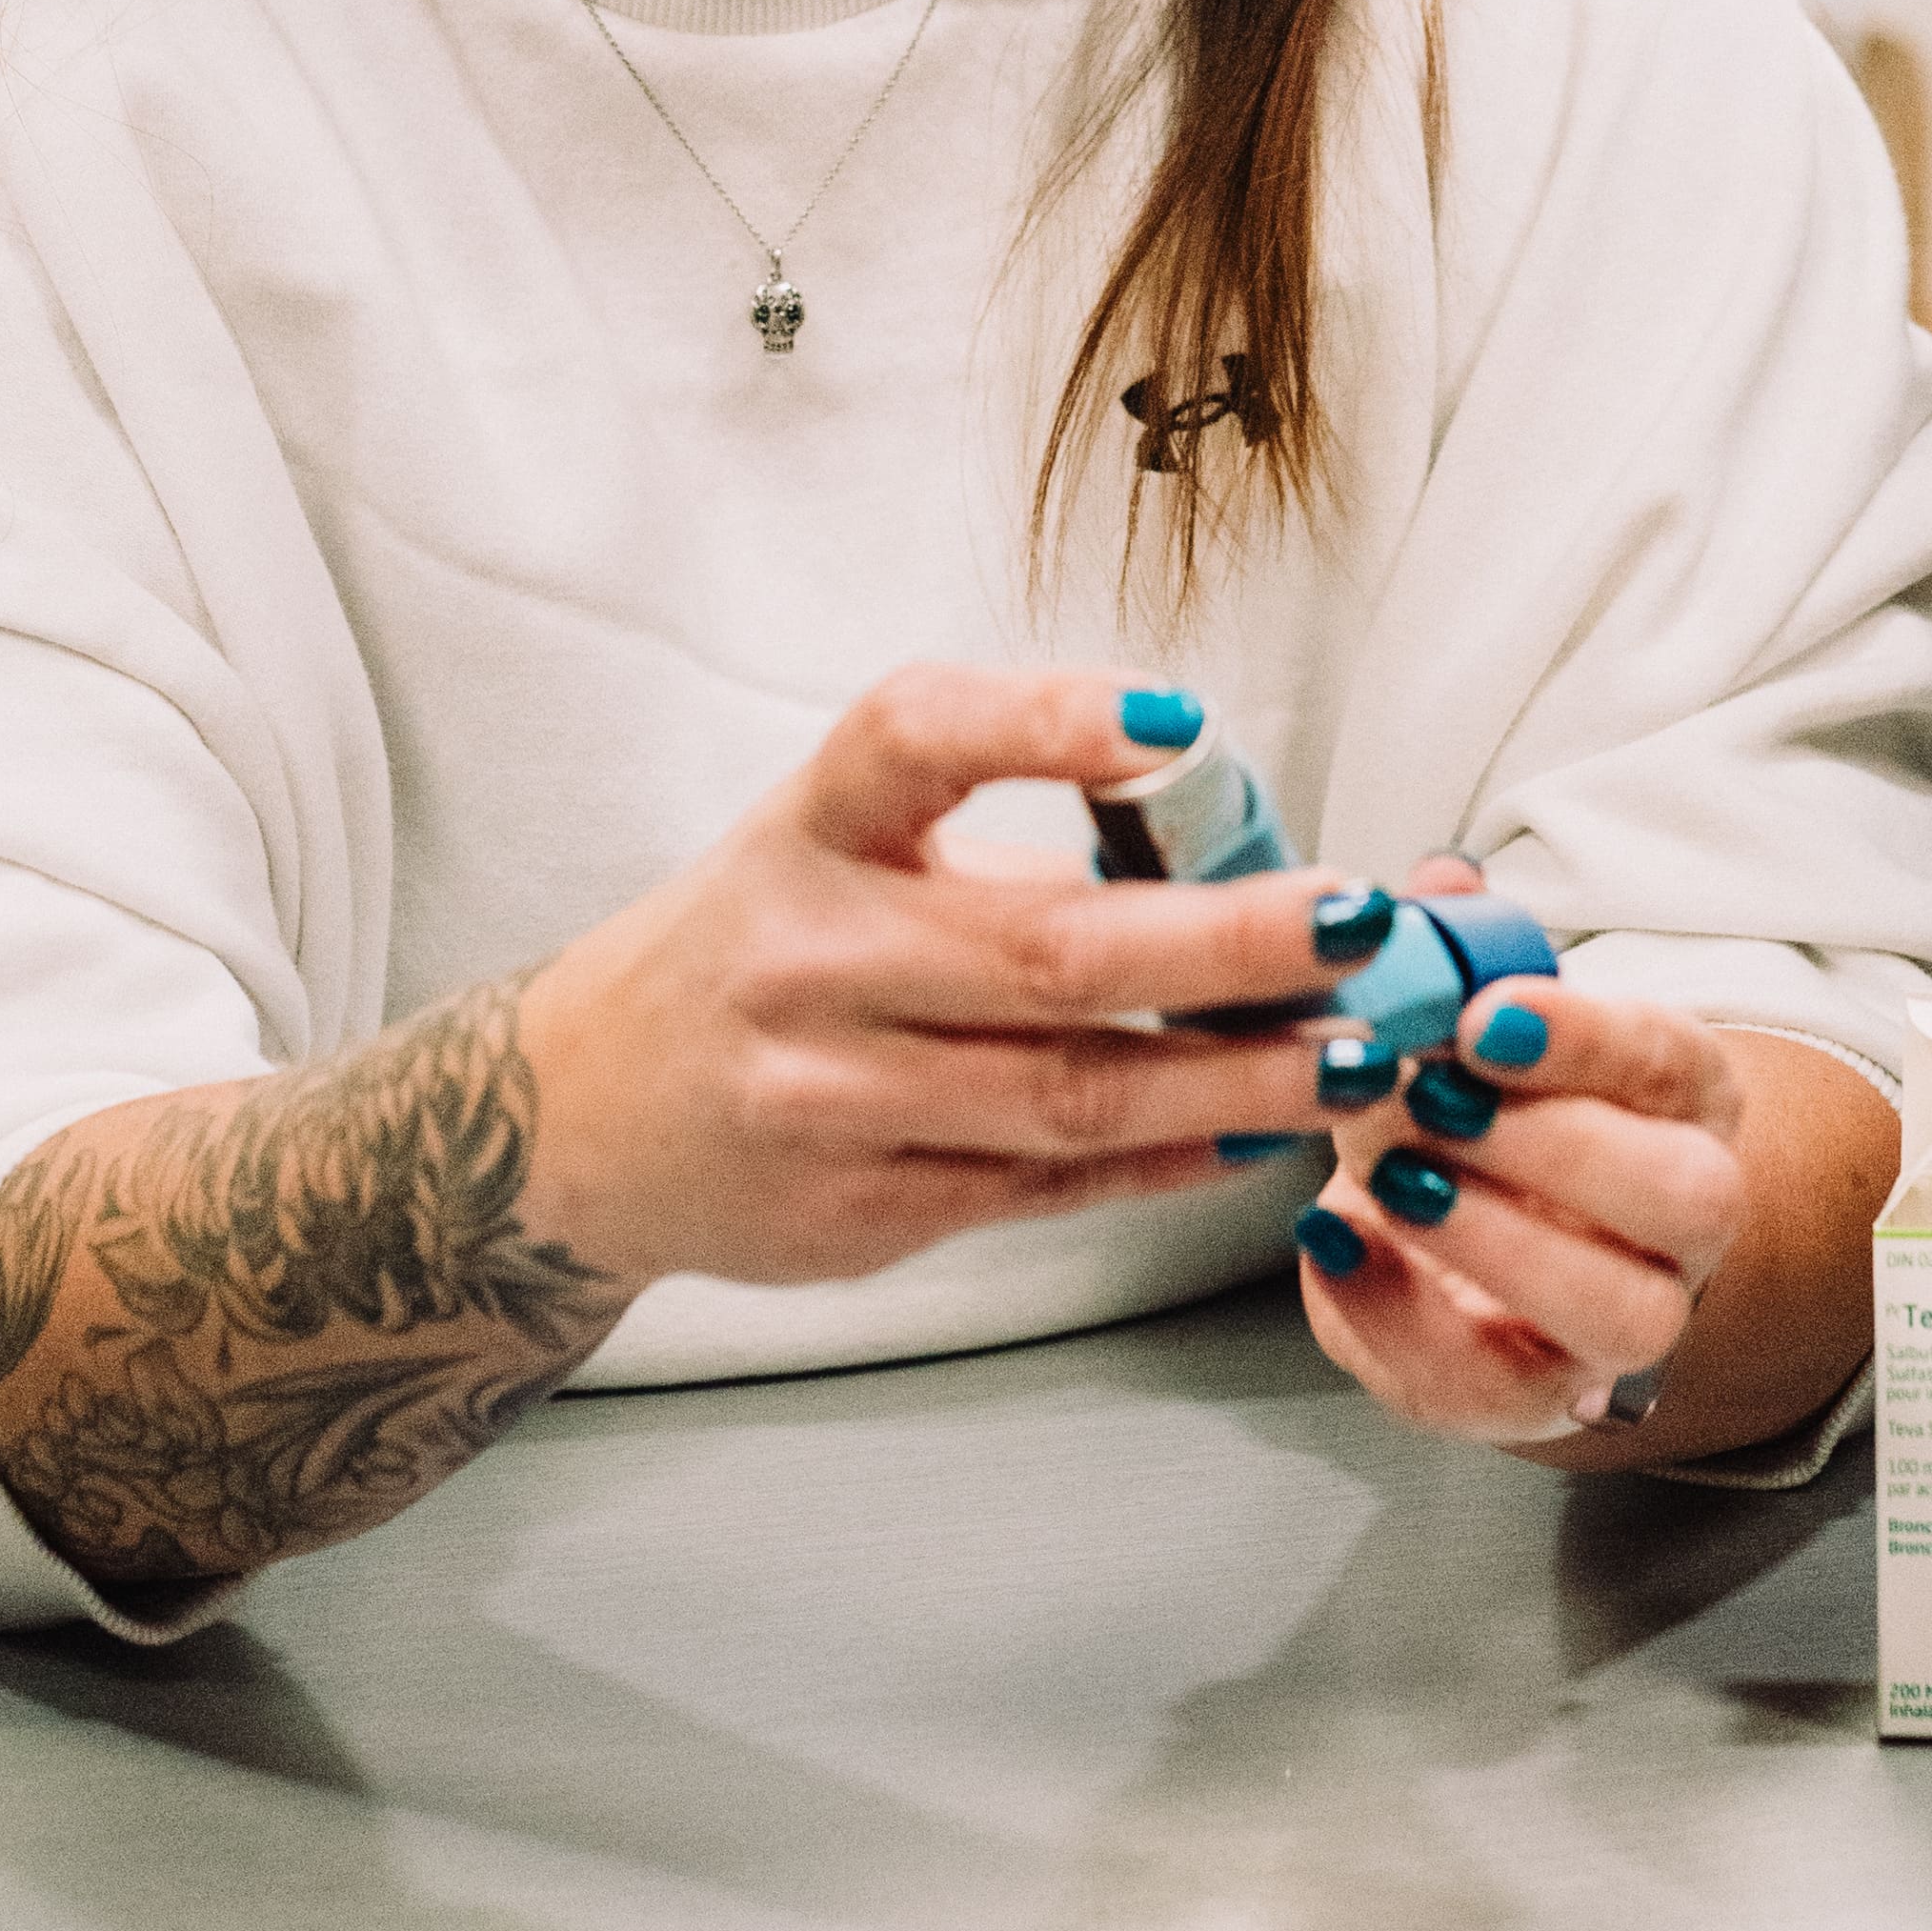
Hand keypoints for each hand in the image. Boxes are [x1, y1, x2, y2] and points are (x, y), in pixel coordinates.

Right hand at [512, 665, 1342, 1301]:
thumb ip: (995, 832)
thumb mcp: (835, 845)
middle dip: (1228, 940)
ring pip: (1067, 1094)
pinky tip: (1260, 1137)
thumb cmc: (759, 945)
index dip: (1048, 719)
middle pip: (1046, 951)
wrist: (576, 1114)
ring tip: (1354, 1054)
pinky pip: (1042, 1188)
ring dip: (1233, 1077)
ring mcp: (823, 1097)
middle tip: (1355, 924)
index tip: (1177, 718)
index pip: (915, 737)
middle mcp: (804, 957)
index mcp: (807, 828)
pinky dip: (1167, 1162)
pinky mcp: (853, 1212)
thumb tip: (1230, 838)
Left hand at [1289, 935, 1755, 1444]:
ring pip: (1627, 1312)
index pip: (1671, 1062)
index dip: (1584, 1037)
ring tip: (1394, 1177)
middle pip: (1689, 1197)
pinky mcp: (1535, 1394)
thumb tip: (1440, 882)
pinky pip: (1495, 1389)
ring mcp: (1625, 1319)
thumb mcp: (1464, 1022)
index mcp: (1682, 1097)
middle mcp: (1685, 1218)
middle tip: (1433, 1102)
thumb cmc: (1473, 1112)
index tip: (1489, 1015)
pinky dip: (1400, 1316)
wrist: (1457, 1239)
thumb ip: (1457, 954)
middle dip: (1556, 1147)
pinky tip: (1333, 1243)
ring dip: (1500, 1241)